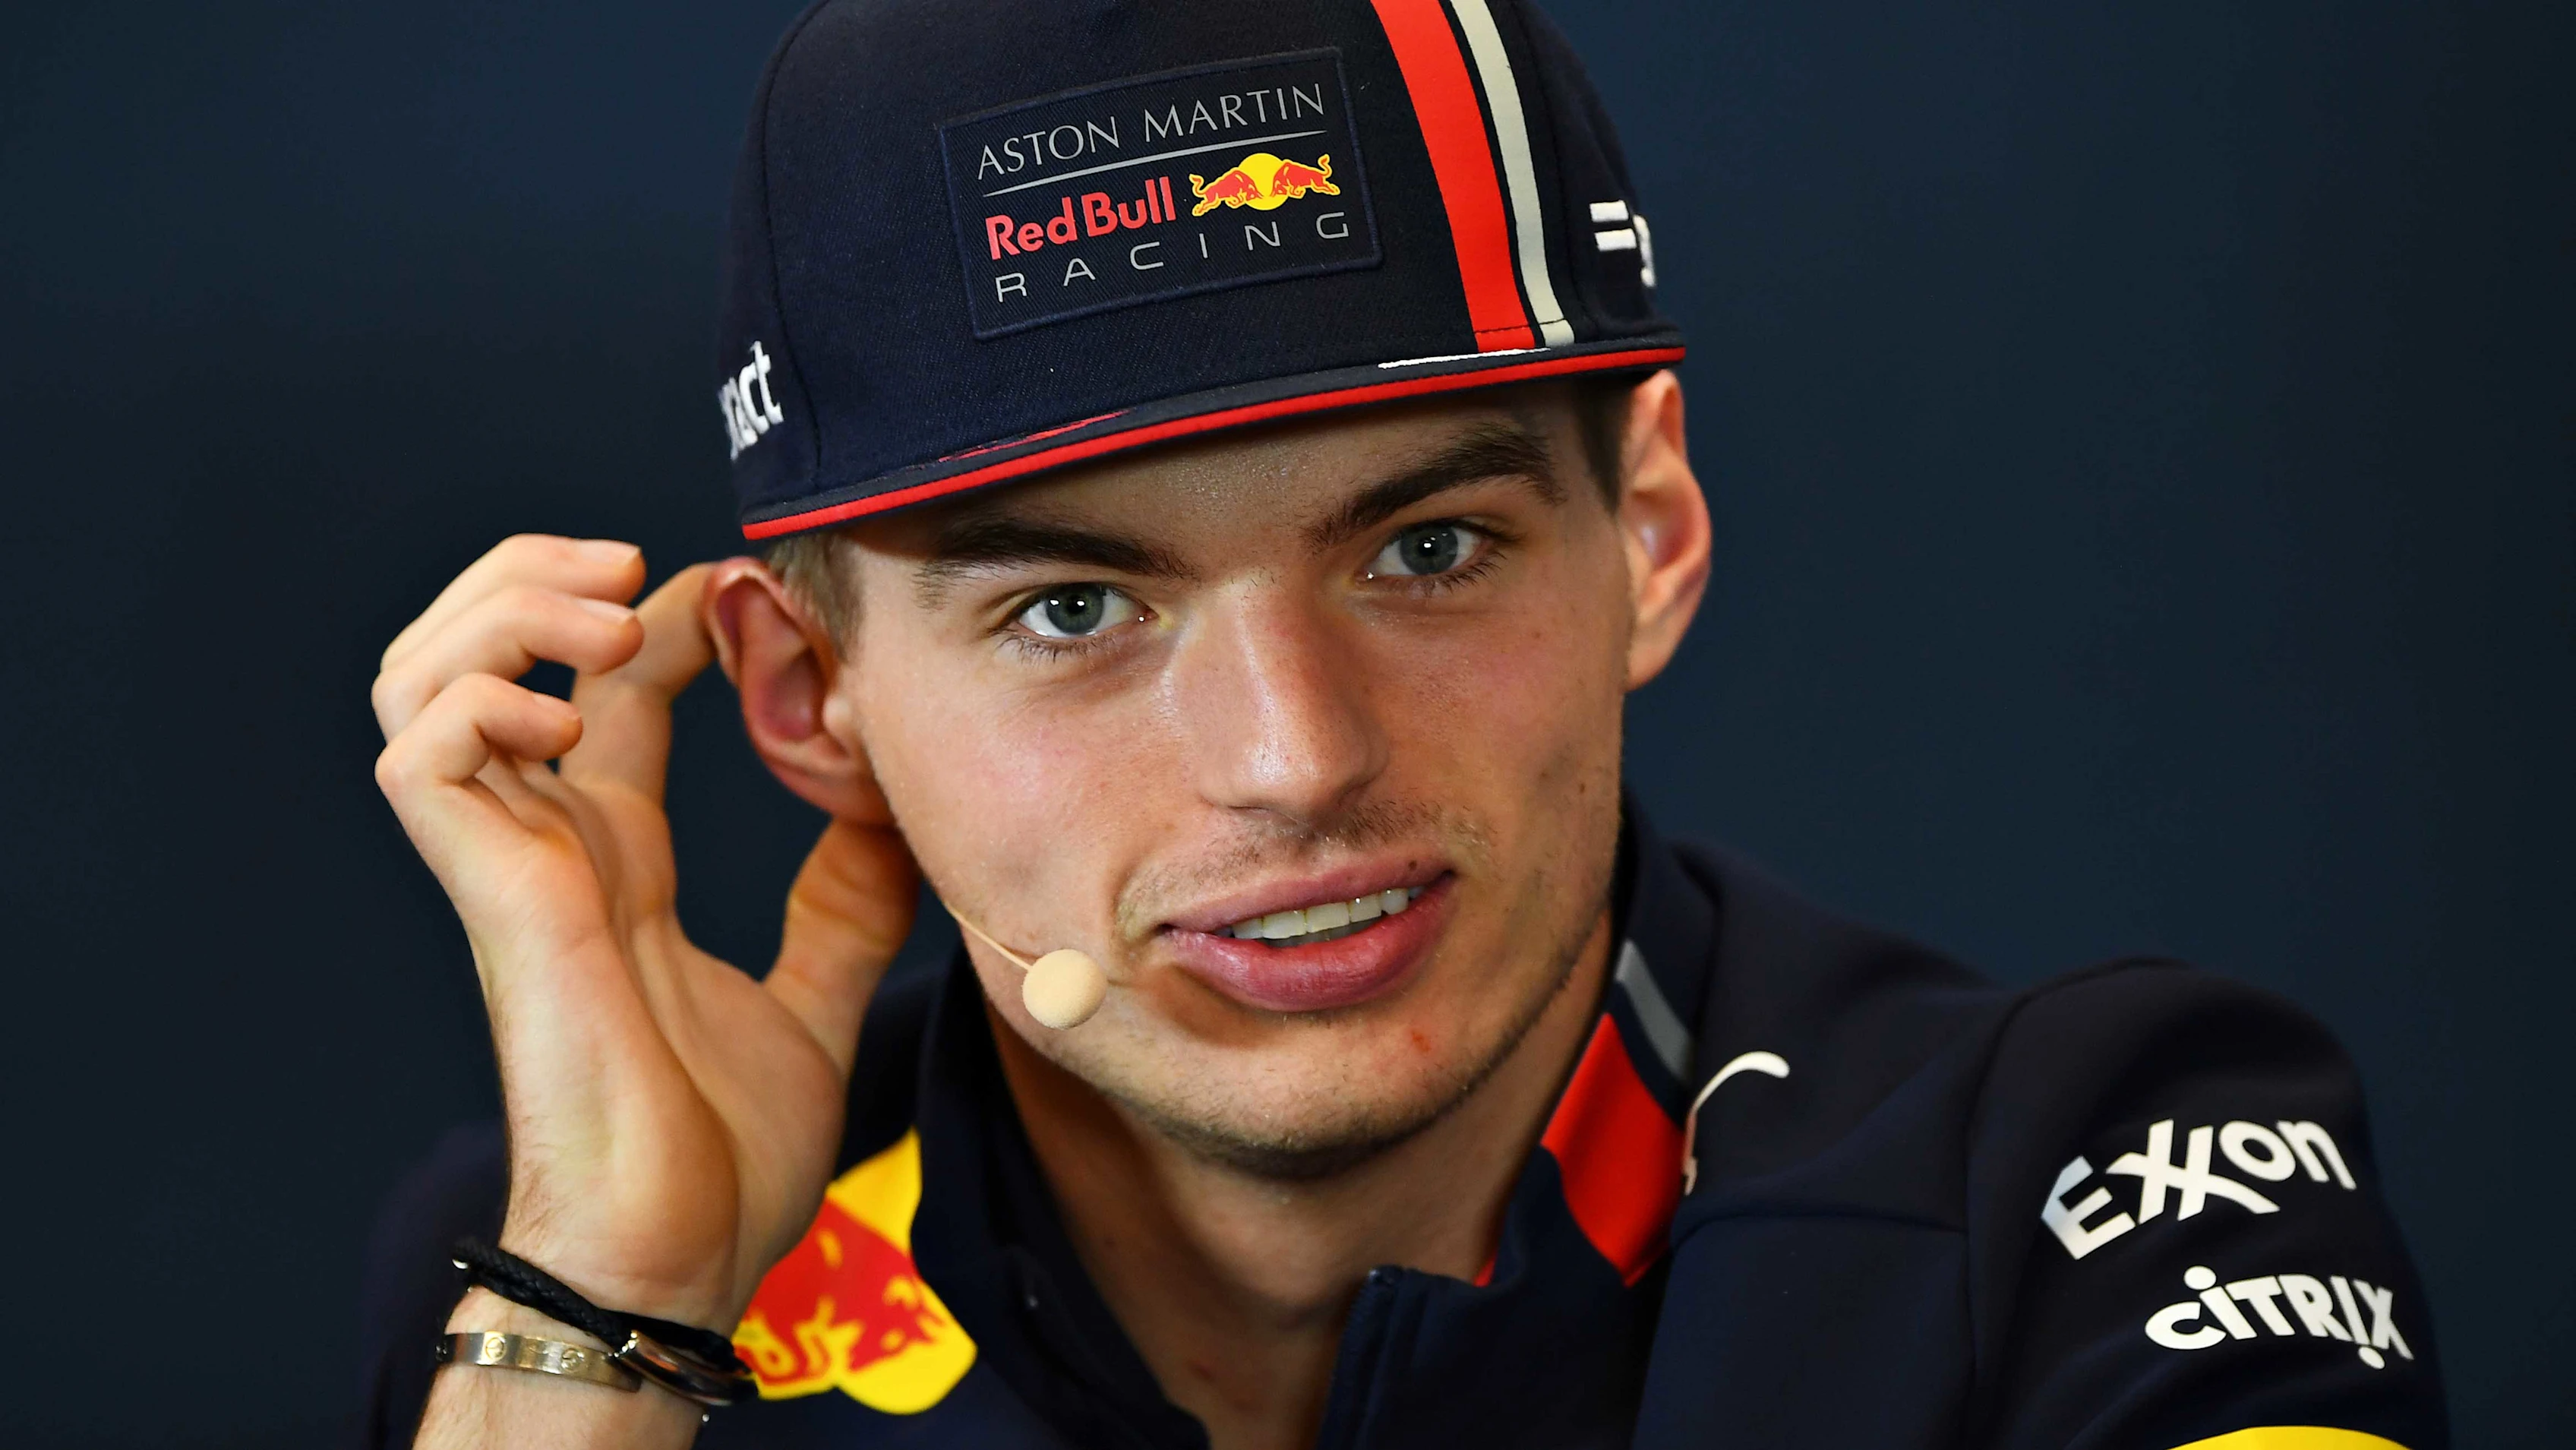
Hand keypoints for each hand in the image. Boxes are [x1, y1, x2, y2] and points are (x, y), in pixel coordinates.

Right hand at [373, 535, 917, 1327]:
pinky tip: (573, 720)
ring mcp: (508, 865)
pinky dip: (486, 702)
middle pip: (479, 651)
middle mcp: (549, 842)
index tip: (740, 590)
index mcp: (615, 857)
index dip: (660, 614)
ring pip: (422, 677)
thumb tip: (888, 818)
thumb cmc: (719, 1157)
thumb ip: (842, 907)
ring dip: (507, 615)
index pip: (604, 686)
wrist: (677, 1256)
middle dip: (543, 576)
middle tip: (643, 565)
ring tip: (609, 619)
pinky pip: (423, 755)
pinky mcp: (492, 897)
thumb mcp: (815, 1000)